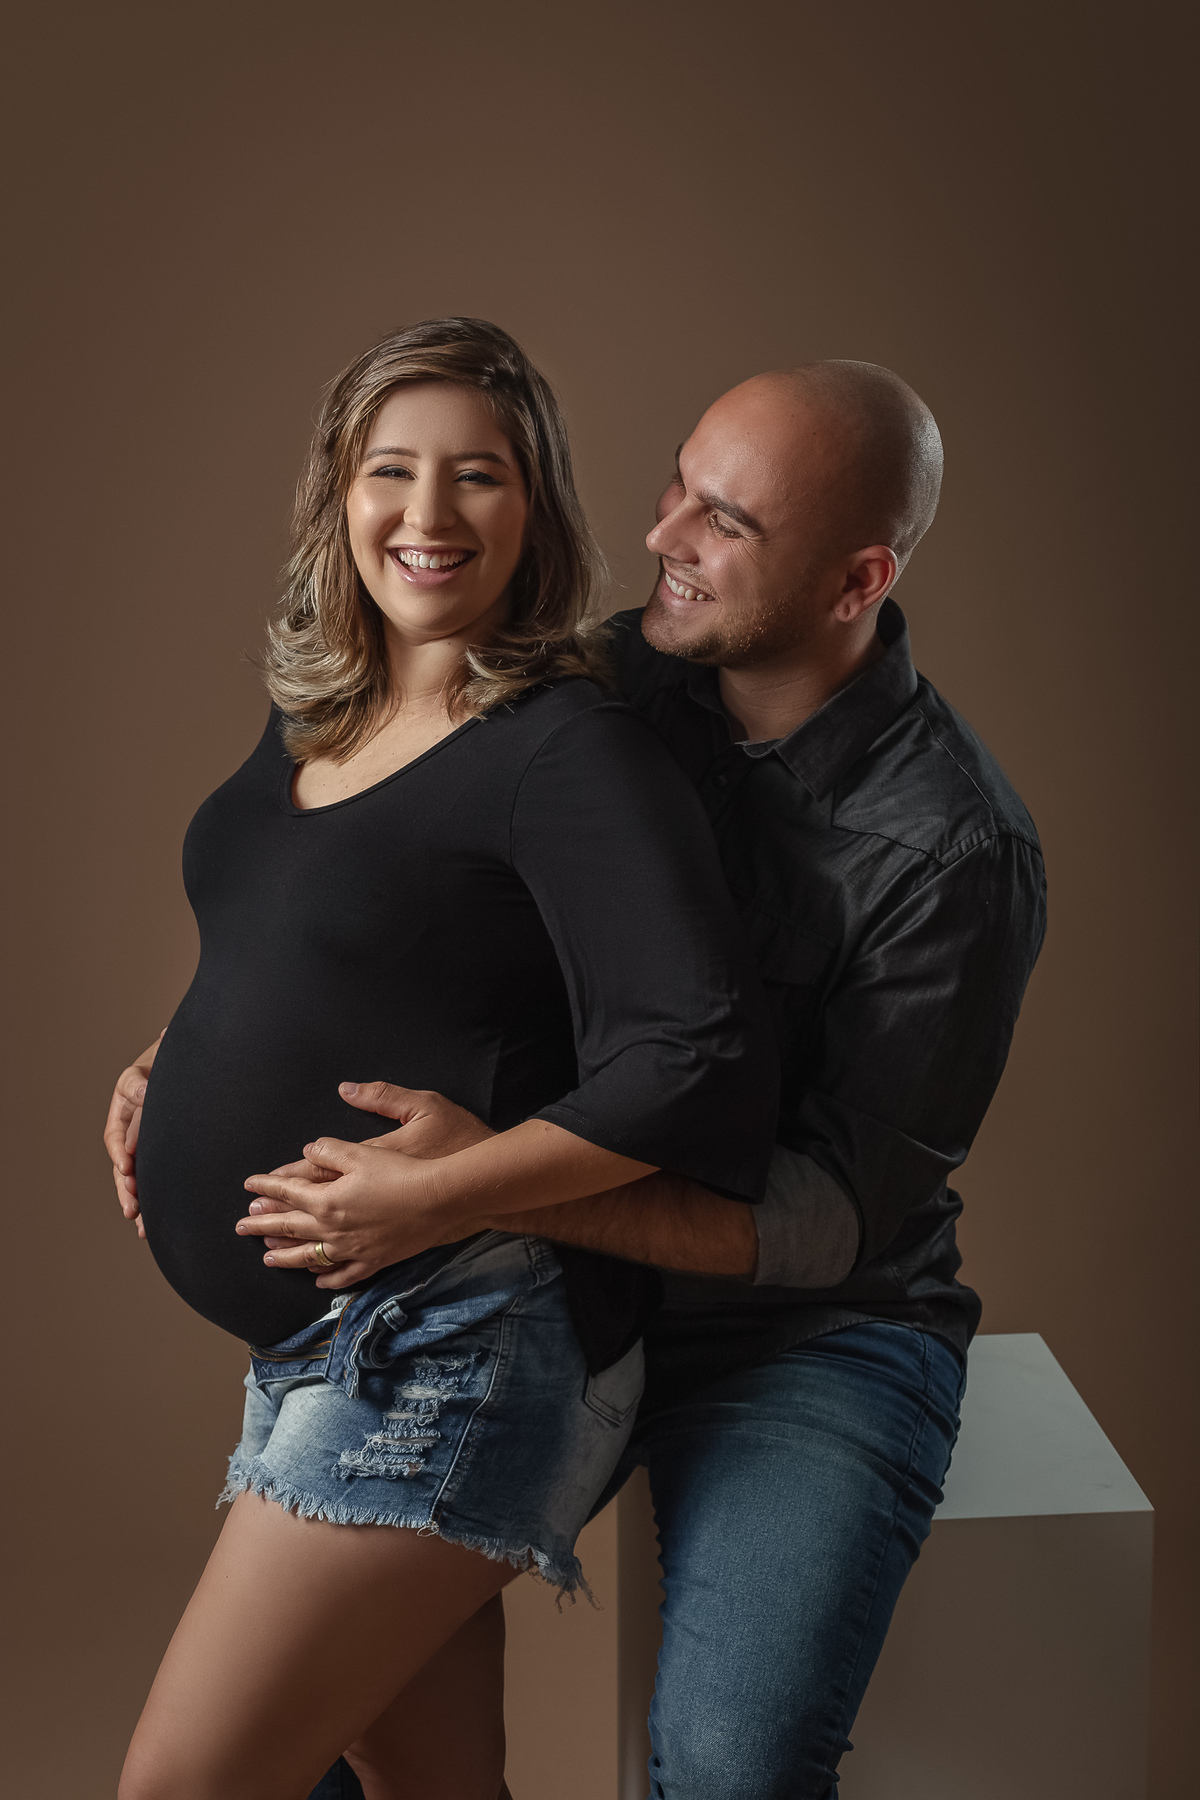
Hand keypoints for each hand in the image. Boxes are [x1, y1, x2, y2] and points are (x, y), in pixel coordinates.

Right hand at [103, 1032, 164, 1239]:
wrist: (172, 1074)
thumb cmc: (151, 1073)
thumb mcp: (138, 1076)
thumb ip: (138, 1087)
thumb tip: (143, 1094)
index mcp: (118, 1122)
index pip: (116, 1141)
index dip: (120, 1155)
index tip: (126, 1169)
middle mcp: (127, 1142)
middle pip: (123, 1170)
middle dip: (126, 1191)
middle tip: (132, 1209)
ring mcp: (143, 1154)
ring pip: (137, 1182)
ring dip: (139, 1204)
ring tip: (141, 1226)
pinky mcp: (160, 1162)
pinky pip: (156, 1182)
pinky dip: (156, 1201)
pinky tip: (156, 1222)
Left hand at [244, 1082, 499, 1264]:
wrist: (442, 1198)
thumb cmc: (406, 1169)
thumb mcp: (365, 1149)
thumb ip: (331, 1150)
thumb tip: (307, 1151)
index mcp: (328, 1198)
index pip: (287, 1192)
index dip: (266, 1187)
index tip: (249, 1186)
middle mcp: (334, 1228)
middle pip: (289, 1228)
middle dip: (262, 1226)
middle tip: (240, 1228)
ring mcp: (353, 1249)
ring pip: (310, 1256)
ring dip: (285, 1256)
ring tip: (267, 1257)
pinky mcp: (375, 1259)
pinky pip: (343, 1274)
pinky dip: (326, 1278)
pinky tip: (317, 1278)